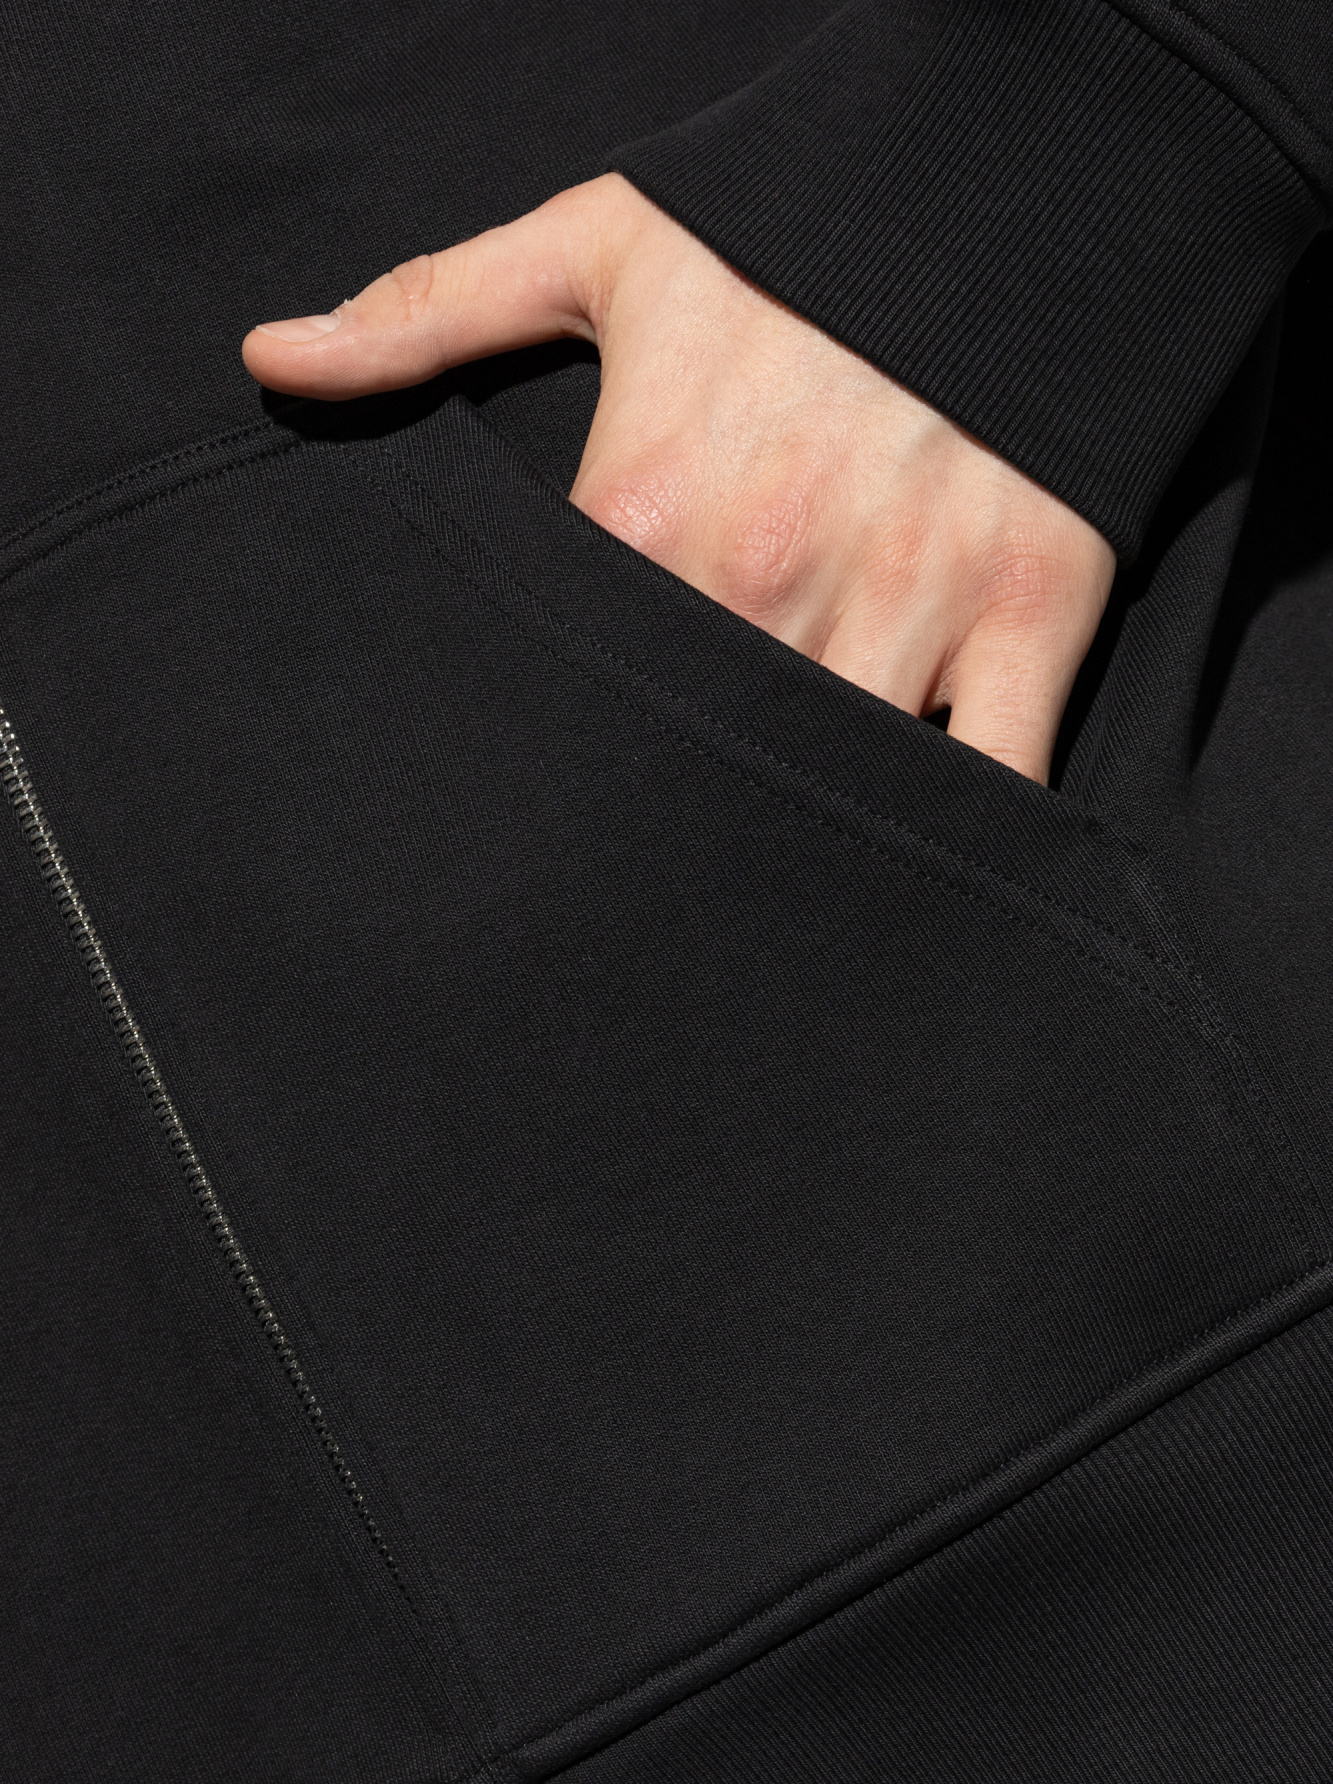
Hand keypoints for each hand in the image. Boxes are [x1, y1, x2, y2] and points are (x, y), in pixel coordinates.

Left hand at [244, 174, 1114, 782]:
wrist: (1012, 175)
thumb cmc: (792, 234)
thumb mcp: (600, 247)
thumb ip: (431, 311)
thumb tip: (273, 359)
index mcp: (654, 509)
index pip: (576, 684)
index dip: (559, 741)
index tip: (548, 780)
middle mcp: (774, 579)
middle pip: (691, 759)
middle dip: (665, 815)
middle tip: (639, 862)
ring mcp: (910, 608)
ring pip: (827, 789)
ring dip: (786, 840)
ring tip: (746, 882)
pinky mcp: (1031, 618)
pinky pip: (994, 782)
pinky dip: (957, 839)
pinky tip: (903, 867)